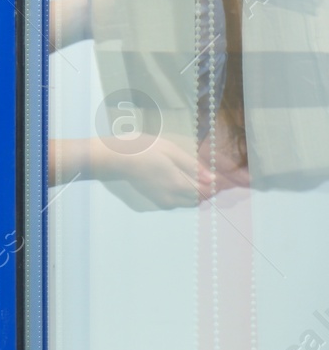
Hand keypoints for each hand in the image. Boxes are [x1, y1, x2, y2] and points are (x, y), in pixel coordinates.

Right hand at [87, 135, 247, 208]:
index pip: (209, 190)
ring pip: (190, 201)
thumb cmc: (143, 149)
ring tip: (202, 178)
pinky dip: (186, 193)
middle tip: (220, 176)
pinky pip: (178, 200)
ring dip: (199, 192)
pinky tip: (183, 181)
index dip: (222, 185)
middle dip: (211, 189)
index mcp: (180, 184)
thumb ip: (192, 166)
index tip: (234, 178)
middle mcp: (174, 197)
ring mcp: (164, 200)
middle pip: (201, 198)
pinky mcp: (157, 200)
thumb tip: (213, 179)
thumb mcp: (170, 151)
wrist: (116, 159)